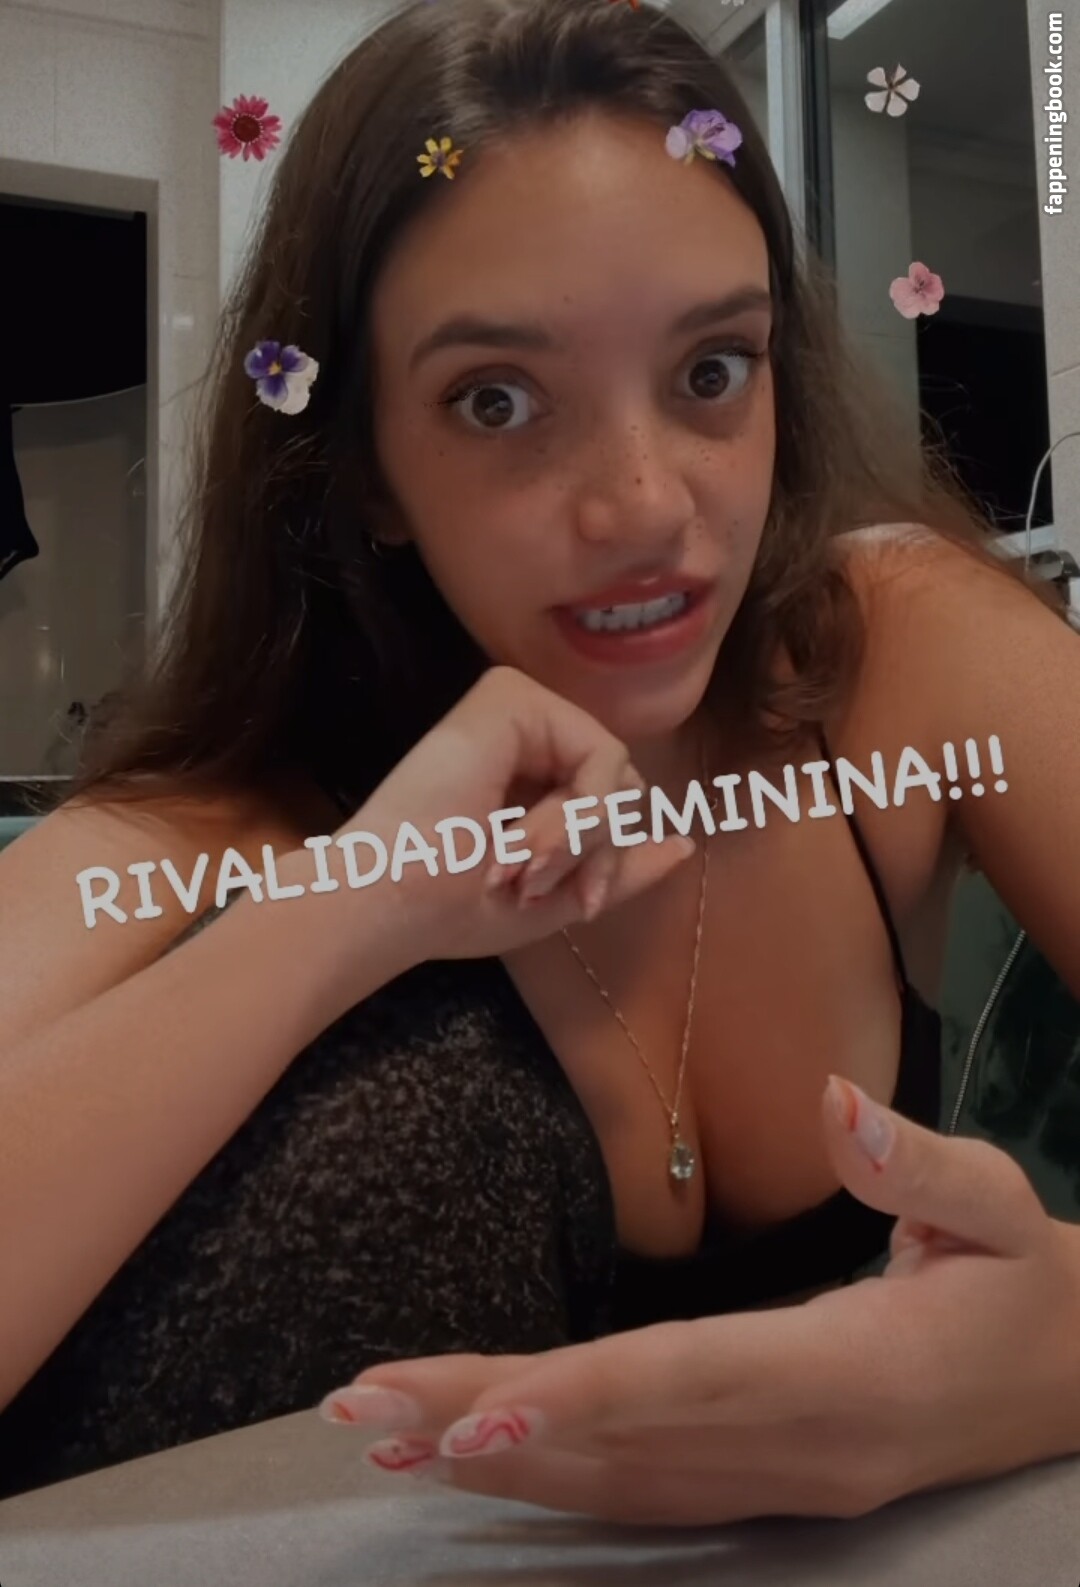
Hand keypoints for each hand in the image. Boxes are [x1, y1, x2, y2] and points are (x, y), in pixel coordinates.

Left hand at [318, 1077, 1079, 1523]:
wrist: (1068, 1379)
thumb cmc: (1020, 1279)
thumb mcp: (994, 1205)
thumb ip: (912, 1162)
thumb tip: (835, 1098)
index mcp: (851, 1373)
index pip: (692, 1383)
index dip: (582, 1398)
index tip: (473, 1416)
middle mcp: (799, 1449)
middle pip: (622, 1439)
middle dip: (484, 1424)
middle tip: (361, 1408)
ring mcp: (781, 1484)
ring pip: (616, 1480)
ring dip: (494, 1459)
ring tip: (381, 1435)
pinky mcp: (767, 1485)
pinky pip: (640, 1492)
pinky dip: (551, 1477)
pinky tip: (476, 1462)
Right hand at [336, 665, 694, 963]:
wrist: (391, 898)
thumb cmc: (454, 906)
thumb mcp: (557, 896)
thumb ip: (618, 868)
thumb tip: (685, 845)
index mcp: (534, 776)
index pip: (615, 803)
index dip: (607, 859)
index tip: (576, 902)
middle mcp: (529, 734)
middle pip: (624, 785)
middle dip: (596, 850)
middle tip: (534, 881)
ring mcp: (519, 710)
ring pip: (617, 770)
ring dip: (581, 837)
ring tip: (522, 863)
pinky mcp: (511, 697)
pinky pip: (601, 752)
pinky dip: (580, 811)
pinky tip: (525, 837)